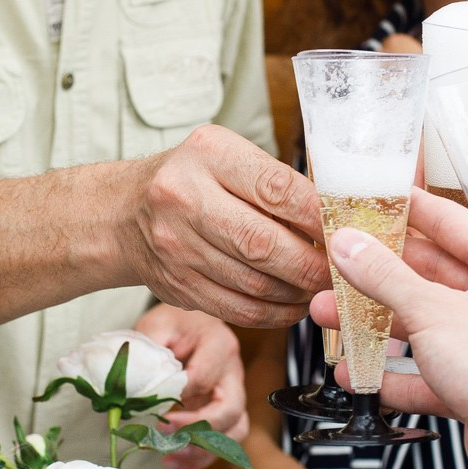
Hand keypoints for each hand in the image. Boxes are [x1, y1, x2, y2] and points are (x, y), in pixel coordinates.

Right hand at [122, 126, 328, 327]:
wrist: (124, 215)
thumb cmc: (190, 181)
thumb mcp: (226, 157)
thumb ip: (274, 182)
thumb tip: (334, 219)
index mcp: (208, 155)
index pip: (276, 188)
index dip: (318, 217)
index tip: (343, 231)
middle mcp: (185, 199)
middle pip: (263, 244)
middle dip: (312, 265)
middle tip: (340, 271)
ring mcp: (178, 247)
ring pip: (254, 283)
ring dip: (297, 292)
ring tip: (320, 288)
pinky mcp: (179, 286)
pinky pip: (237, 309)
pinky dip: (274, 313)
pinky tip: (292, 305)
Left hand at [135, 304, 248, 468]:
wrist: (188, 324)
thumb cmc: (173, 324)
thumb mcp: (156, 326)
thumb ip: (146, 352)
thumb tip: (130, 387)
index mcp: (219, 344)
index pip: (203, 379)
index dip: (178, 398)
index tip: (154, 410)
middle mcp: (233, 371)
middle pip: (230, 410)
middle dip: (197, 429)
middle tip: (164, 435)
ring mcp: (233, 393)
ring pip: (234, 430)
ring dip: (203, 450)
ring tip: (170, 456)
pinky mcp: (226, 411)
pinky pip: (225, 440)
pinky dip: (201, 456)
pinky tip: (174, 460)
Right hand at [345, 210, 467, 393]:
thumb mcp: (432, 310)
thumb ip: (385, 277)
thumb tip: (349, 245)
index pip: (450, 223)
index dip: (409, 208)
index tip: (374, 197)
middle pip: (428, 277)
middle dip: (377, 274)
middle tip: (336, 262)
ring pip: (421, 326)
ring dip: (374, 324)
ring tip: (327, 315)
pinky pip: (424, 373)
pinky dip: (390, 374)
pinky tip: (353, 374)